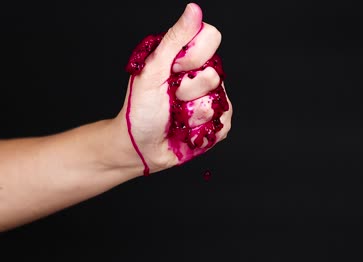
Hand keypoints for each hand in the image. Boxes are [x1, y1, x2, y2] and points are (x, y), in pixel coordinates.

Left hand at [113, 3, 231, 174]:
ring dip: (192, 113)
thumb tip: (194, 10)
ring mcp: (211, 98)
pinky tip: (187, 129)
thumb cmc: (140, 110)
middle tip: (170, 96)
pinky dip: (201, 129)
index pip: (211, 37)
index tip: (172, 70)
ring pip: (219, 99)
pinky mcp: (217, 122)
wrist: (139, 147)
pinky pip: (223, 121)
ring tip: (177, 116)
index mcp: (185, 57)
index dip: (194, 56)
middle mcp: (202, 74)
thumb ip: (175, 40)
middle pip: (215, 71)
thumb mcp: (152, 71)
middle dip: (188, 89)